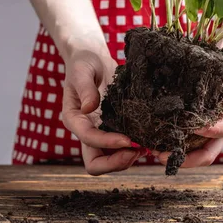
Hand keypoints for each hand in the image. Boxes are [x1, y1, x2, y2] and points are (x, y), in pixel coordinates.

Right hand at [61, 49, 143, 174]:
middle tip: (138, 151)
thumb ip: (85, 88)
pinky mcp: (113, 129)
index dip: (107, 143)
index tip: (128, 139)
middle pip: (95, 164)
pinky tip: (148, 141)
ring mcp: (100, 133)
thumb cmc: (83, 62)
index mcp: (74, 119)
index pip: (88, 139)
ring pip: (110, 160)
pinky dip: (134, 150)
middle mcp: (85, 131)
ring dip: (127, 159)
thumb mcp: (82, 71)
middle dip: (116, 162)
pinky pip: (121, 149)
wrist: (92, 58)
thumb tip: (89, 108)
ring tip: (146, 147)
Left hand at [156, 44, 222, 167]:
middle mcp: (221, 124)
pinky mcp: (192, 124)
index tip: (194, 128)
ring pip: (193, 151)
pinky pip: (183, 140)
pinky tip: (152, 142)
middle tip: (164, 155)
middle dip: (188, 158)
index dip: (213, 131)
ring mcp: (206, 127)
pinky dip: (169, 143)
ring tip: (153, 151)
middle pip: (209, 151)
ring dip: (175, 155)